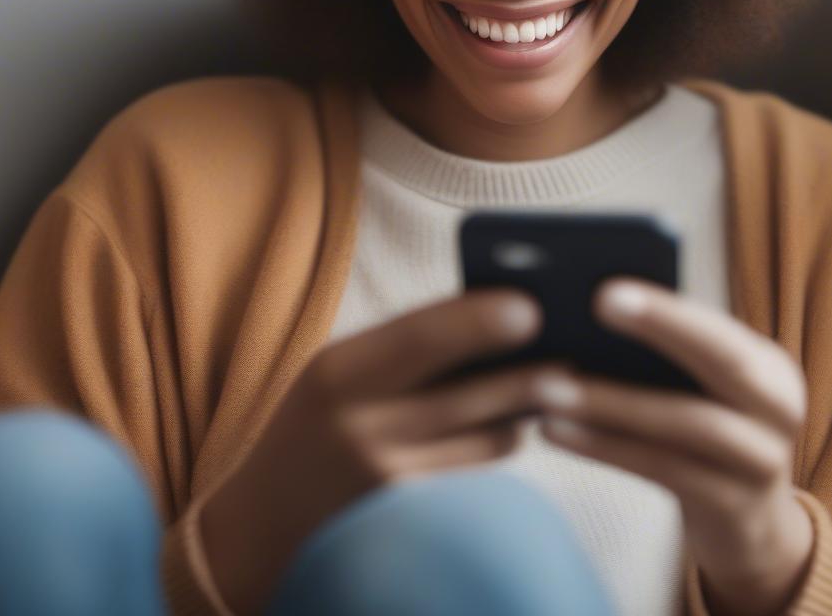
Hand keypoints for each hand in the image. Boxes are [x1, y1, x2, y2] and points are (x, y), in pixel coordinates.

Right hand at [200, 288, 568, 615]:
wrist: (259, 525)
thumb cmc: (311, 424)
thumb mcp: (337, 371)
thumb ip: (404, 346)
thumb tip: (495, 315)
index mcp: (337, 372)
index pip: (420, 337)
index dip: (480, 320)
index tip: (530, 305)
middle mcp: (360, 428)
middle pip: (468, 394)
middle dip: (528, 371)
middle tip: (572, 350)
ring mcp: (388, 481)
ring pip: (489, 437)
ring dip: (524, 408)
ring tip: (555, 378)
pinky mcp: (414, 520)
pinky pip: (481, 469)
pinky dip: (503, 439)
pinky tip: (513, 419)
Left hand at [532, 277, 815, 615]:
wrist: (750, 524)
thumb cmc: (702, 430)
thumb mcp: (702, 386)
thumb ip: (666, 349)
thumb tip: (585, 302)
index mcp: (768, 365)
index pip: (719, 328)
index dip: (668, 310)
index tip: (606, 289)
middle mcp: (779, 409)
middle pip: (723, 362)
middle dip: (660, 327)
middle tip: (593, 303)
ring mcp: (763, 463)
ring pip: (687, 424)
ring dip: (612, 402)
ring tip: (543, 385)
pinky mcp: (734, 508)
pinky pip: (664, 470)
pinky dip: (605, 446)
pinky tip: (553, 430)